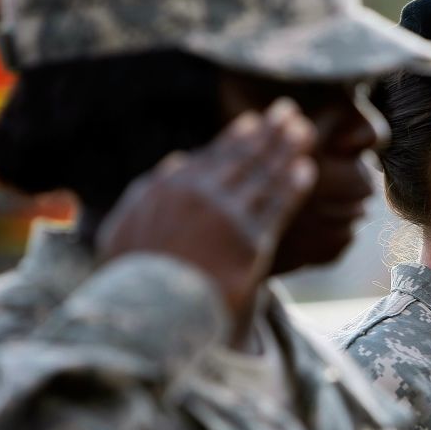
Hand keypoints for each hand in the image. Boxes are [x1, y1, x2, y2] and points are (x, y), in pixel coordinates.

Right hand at [97, 98, 315, 323]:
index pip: (211, 156)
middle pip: (242, 157)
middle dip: (268, 133)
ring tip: (305, 132)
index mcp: (168, 189)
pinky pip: (276, 206)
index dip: (236, 137)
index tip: (254, 121)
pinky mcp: (250, 242)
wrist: (151, 318)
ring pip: (263, 175)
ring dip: (286, 150)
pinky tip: (305, 170)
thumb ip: (147, 192)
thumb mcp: (124, 229)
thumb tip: (176, 160)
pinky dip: (292, 185)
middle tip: (289, 111)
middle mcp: (198, 195)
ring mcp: (226, 216)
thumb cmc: (134, 280)